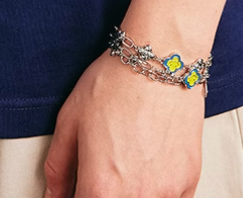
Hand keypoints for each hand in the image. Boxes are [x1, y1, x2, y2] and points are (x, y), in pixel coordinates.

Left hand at [43, 52, 204, 197]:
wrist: (163, 58)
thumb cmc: (117, 81)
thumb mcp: (70, 119)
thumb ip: (58, 167)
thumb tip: (53, 195)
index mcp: (100, 188)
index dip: (75, 197)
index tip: (78, 187)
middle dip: (102, 191)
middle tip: (101, 170)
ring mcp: (165, 194)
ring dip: (128, 191)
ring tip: (125, 162)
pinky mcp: (188, 184)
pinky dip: (155, 190)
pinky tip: (147, 165)